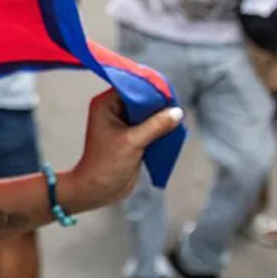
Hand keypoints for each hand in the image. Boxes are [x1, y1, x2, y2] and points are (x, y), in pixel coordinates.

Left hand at [65, 91, 183, 210]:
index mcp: (105, 104)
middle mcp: (113, 110)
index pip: (131, 87)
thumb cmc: (107, 164)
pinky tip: (172, 129)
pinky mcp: (131, 135)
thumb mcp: (133, 142)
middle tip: (176, 106)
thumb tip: (177, 112)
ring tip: (176, 118)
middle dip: (158, 104)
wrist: (98, 190)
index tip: (168, 92)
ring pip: (148, 113)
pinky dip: (160, 128)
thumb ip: (155, 125)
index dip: (150, 89)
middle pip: (141, 99)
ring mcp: (122, 123)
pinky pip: (150, 126)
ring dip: (161, 117)